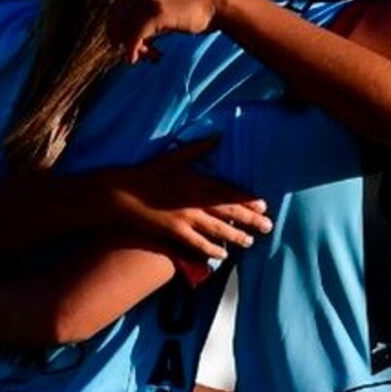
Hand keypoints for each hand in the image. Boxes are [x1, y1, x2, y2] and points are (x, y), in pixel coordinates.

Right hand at [90, 138, 271, 261]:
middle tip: (268, 227)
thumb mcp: (174, 156)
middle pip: (230, 212)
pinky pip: (198, 244)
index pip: (229, 192)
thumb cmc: (147, 172)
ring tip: (250, 241)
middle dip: (251, 220)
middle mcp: (196, 200)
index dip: (248, 200)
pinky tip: (223, 255)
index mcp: (198, 181)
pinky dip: (212, 250)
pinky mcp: (175, 232)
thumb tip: (218, 136)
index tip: (263, 205)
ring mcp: (187, 217)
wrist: (122, 193)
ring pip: (218, 230)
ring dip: (237, 236)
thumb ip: (198, 148)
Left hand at [108, 0, 224, 63]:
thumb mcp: (168, 12)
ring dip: (132, 48)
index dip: (116, 28)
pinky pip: (135, 35)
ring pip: (125, 28)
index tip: (125, 44)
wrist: (216, 7)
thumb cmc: (196, 13)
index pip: (116, 8)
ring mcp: (150, 2)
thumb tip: (139, 40)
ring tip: (150, 57)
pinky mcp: (158, 14)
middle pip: (116, 18)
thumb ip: (152, 20)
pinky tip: (136, 59)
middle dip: (121, 39)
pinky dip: (132, 49)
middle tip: (138, 54)